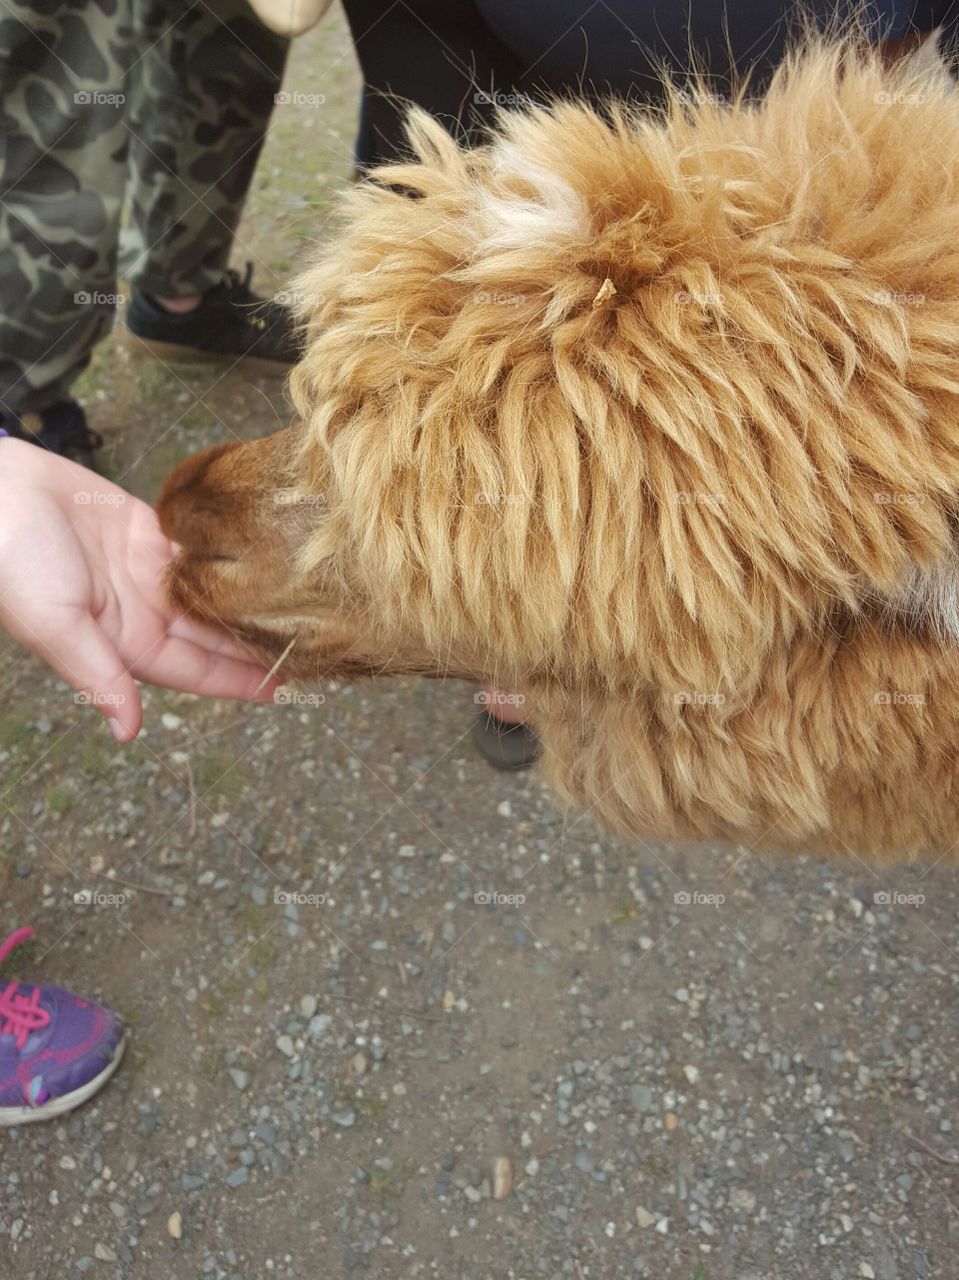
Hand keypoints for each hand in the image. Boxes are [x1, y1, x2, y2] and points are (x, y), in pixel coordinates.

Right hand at [0, 439, 277, 740]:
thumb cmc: (10, 562)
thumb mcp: (54, 623)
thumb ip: (96, 674)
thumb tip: (128, 731)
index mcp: (125, 642)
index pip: (199, 670)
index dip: (242, 680)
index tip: (291, 688)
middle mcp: (144, 611)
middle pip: (216, 635)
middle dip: (259, 642)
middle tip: (316, 644)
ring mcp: (148, 571)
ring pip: (215, 592)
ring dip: (252, 599)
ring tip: (305, 603)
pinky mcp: (148, 530)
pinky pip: (200, 548)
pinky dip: (232, 553)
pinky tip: (271, 555)